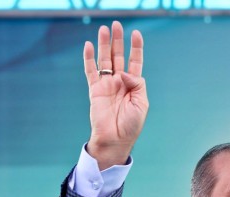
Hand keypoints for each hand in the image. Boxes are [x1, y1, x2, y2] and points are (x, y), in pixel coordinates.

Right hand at [83, 21, 148, 169]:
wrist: (116, 139)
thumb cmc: (131, 124)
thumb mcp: (142, 103)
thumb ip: (137, 84)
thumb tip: (124, 72)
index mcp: (133, 84)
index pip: (135, 61)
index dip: (136, 47)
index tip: (136, 33)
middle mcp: (120, 82)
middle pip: (118, 56)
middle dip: (118, 40)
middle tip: (116, 24)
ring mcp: (106, 84)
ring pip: (105, 59)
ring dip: (104, 44)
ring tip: (104, 29)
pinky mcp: (95, 89)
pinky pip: (91, 71)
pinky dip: (88, 58)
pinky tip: (87, 45)